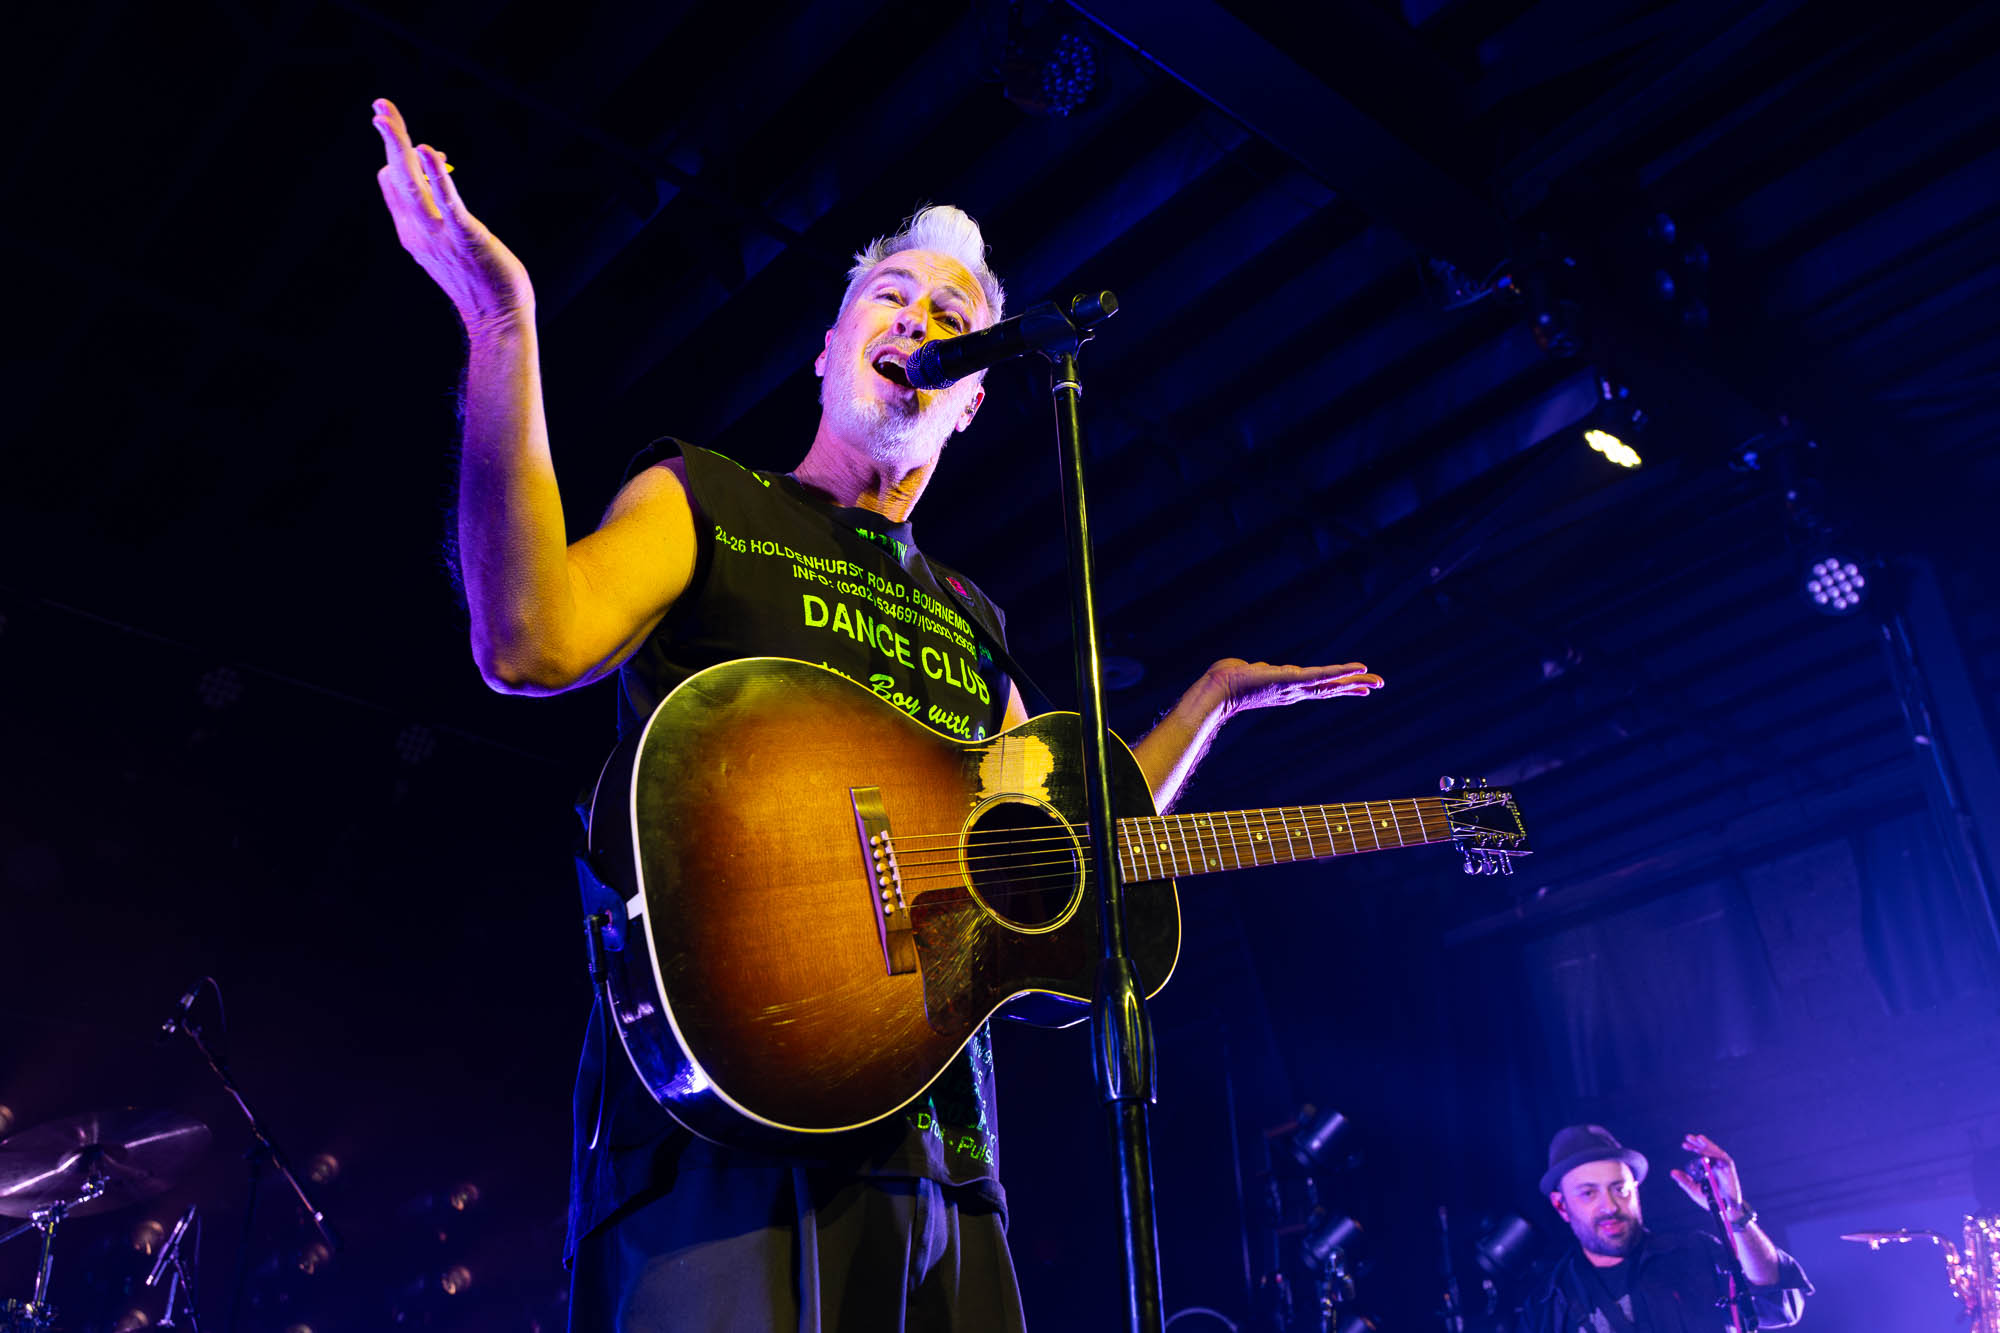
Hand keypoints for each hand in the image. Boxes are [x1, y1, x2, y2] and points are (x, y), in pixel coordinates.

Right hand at [371, 98, 533, 325]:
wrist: (498, 320)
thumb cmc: (479, 280)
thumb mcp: (448, 243)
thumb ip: (437, 213)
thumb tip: (433, 178)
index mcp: (410, 230)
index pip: (391, 181)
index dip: (403, 155)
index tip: (422, 144)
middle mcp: (417, 230)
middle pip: (395, 174)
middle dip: (389, 137)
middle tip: (380, 104)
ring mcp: (438, 235)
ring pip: (411, 183)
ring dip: (399, 147)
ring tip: (386, 117)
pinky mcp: (465, 237)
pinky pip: (447, 202)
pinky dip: (436, 176)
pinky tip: (430, 151)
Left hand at [1205, 659, 1383, 718]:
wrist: (1217, 690)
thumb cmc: (1227, 680)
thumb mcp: (1250, 673)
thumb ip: (1259, 671)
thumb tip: (1254, 668)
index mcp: (1289, 688)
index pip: (1321, 687)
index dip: (1341, 686)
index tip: (1360, 688)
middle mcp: (1295, 691)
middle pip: (1332, 687)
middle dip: (1355, 686)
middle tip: (1380, 684)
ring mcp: (1295, 686)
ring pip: (1331, 683)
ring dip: (1354, 680)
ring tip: (1376, 680)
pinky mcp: (1291, 679)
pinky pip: (1320, 676)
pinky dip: (1339, 672)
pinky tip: (1356, 669)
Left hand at [1670, 1132, 1747, 1216]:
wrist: (1726, 1212)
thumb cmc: (1712, 1201)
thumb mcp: (1694, 1190)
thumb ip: (1685, 1181)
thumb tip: (1672, 1172)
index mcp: (1709, 1169)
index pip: (1701, 1154)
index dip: (1693, 1148)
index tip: (1683, 1145)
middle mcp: (1717, 1166)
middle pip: (1708, 1151)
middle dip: (1698, 1143)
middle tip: (1687, 1137)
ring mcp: (1724, 1167)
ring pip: (1715, 1152)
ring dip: (1707, 1145)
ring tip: (1698, 1138)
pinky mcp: (1730, 1170)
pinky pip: (1723, 1158)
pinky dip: (1715, 1153)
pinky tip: (1706, 1150)